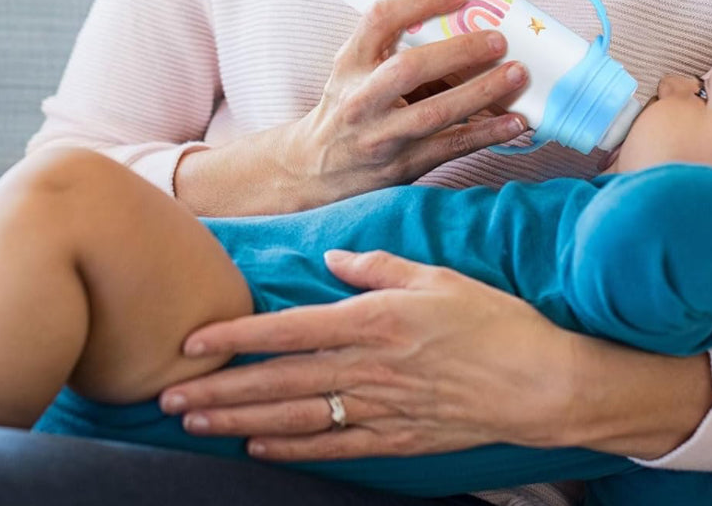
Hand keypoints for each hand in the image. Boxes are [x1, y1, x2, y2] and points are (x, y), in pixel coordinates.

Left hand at [158, 249, 577, 460]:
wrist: (539, 383)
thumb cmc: (494, 321)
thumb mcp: (438, 278)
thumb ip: (379, 267)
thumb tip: (334, 261)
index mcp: (375, 320)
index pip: (289, 328)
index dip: (237, 335)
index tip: (193, 340)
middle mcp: (369, 367)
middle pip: (279, 381)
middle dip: (221, 390)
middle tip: (172, 397)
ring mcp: (380, 408)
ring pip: (295, 417)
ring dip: (242, 422)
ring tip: (199, 425)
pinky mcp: (397, 439)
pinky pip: (333, 446)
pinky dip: (292, 449)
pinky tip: (261, 448)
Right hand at [176, 0, 529, 214]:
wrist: (315, 169)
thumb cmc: (350, 104)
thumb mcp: (357, 68)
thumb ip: (399, 47)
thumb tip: (471, 19)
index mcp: (350, 62)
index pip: (380, 19)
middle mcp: (361, 98)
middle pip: (408, 69)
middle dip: (458, 52)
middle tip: (498, 39)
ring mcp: (381, 136)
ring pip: (435, 113)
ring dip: (481, 92)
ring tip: (517, 74)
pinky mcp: (403, 165)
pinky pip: (451, 147)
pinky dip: (488, 134)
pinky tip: (517, 121)